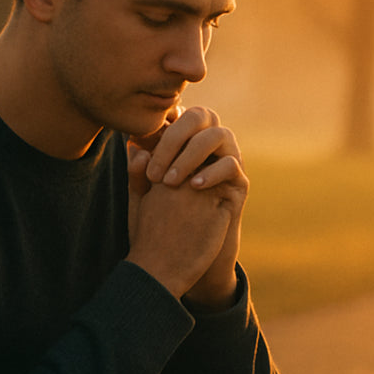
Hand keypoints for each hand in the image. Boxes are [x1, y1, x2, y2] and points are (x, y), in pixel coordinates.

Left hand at [127, 107, 247, 306]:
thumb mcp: (143, 198)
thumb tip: (133, 146)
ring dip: (192, 153)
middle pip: (201, 115)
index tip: (137, 144)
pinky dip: (212, 172)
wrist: (184, 257)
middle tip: (155, 168)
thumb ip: (137, 173)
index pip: (177, 115)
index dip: (160, 123)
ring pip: (220, 135)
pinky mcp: (239, 183)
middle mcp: (209, 146)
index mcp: (185, 142)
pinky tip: (194, 186)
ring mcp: (227, 161)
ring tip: (172, 181)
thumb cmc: (161, 223)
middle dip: (175, 136)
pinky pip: (231, 165)